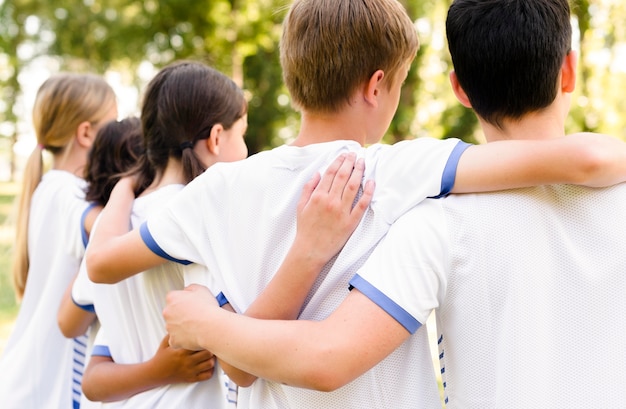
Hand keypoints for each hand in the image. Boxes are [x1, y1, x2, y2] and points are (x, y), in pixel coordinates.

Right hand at [151, 334, 214, 382]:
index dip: (205, 339)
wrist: (155, 373)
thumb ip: (173, 334)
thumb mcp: (165, 343)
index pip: (200, 344)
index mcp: (182, 351)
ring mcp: (190, 371)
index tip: (206, 335)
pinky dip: (210, 370)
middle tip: (211, 344)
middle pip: (208, 354)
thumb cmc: (161, 357)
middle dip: (211, 348)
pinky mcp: (191, 378)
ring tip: (210, 354)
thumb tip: (181, 322)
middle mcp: (187, 362)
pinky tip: (207, 365)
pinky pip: (206, 376)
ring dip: (212, 358)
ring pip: (209, 364)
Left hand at [164, 284, 218, 350]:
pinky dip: (183, 339)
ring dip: (181, 326)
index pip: (173, 298)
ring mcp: (169, 327)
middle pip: (171, 313)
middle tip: (194, 315)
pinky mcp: (173, 340)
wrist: (211, 326)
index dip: (183, 301)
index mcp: (172, 298)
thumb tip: (187, 291)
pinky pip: (176, 340)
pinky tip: (193, 335)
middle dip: (180, 314)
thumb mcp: (201, 289)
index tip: (190, 304)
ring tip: (196, 326)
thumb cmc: (207, 309)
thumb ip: (190, 289)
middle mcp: (167, 312)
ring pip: (173, 326)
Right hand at [294, 152, 374, 266]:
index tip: (345, 155)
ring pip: (353, 186)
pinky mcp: (351, 222)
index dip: (339, 161)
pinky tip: (372, 182)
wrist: (310, 251)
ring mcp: (341, 211)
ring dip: (359, 172)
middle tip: (356, 154)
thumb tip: (317, 173)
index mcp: (318, 196)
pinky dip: (368, 192)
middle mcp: (330, 201)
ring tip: (363, 163)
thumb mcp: (300, 206)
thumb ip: (308, 188)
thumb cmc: (305, 229)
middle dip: (350, 162)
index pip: (331, 173)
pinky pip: (362, 204)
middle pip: (343, 176)